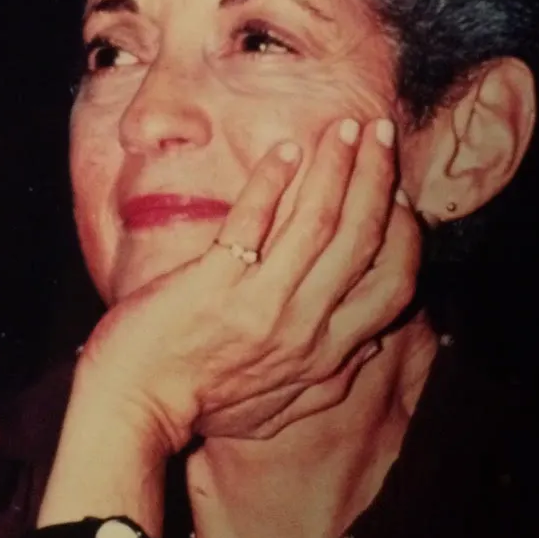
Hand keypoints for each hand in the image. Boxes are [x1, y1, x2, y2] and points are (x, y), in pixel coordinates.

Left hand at [78, 116, 422, 453]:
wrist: (133, 411)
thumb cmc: (203, 409)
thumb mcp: (280, 410)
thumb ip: (331, 381)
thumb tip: (373, 346)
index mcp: (325, 355)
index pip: (393, 286)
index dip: (405, 233)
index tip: (400, 195)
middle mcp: (303, 327)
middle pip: (362, 240)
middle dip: (379, 178)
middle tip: (382, 133)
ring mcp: (259, 303)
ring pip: (316, 221)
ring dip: (337, 166)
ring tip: (346, 126)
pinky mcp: (212, 282)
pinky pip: (252, 219)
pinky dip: (272, 180)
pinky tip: (286, 150)